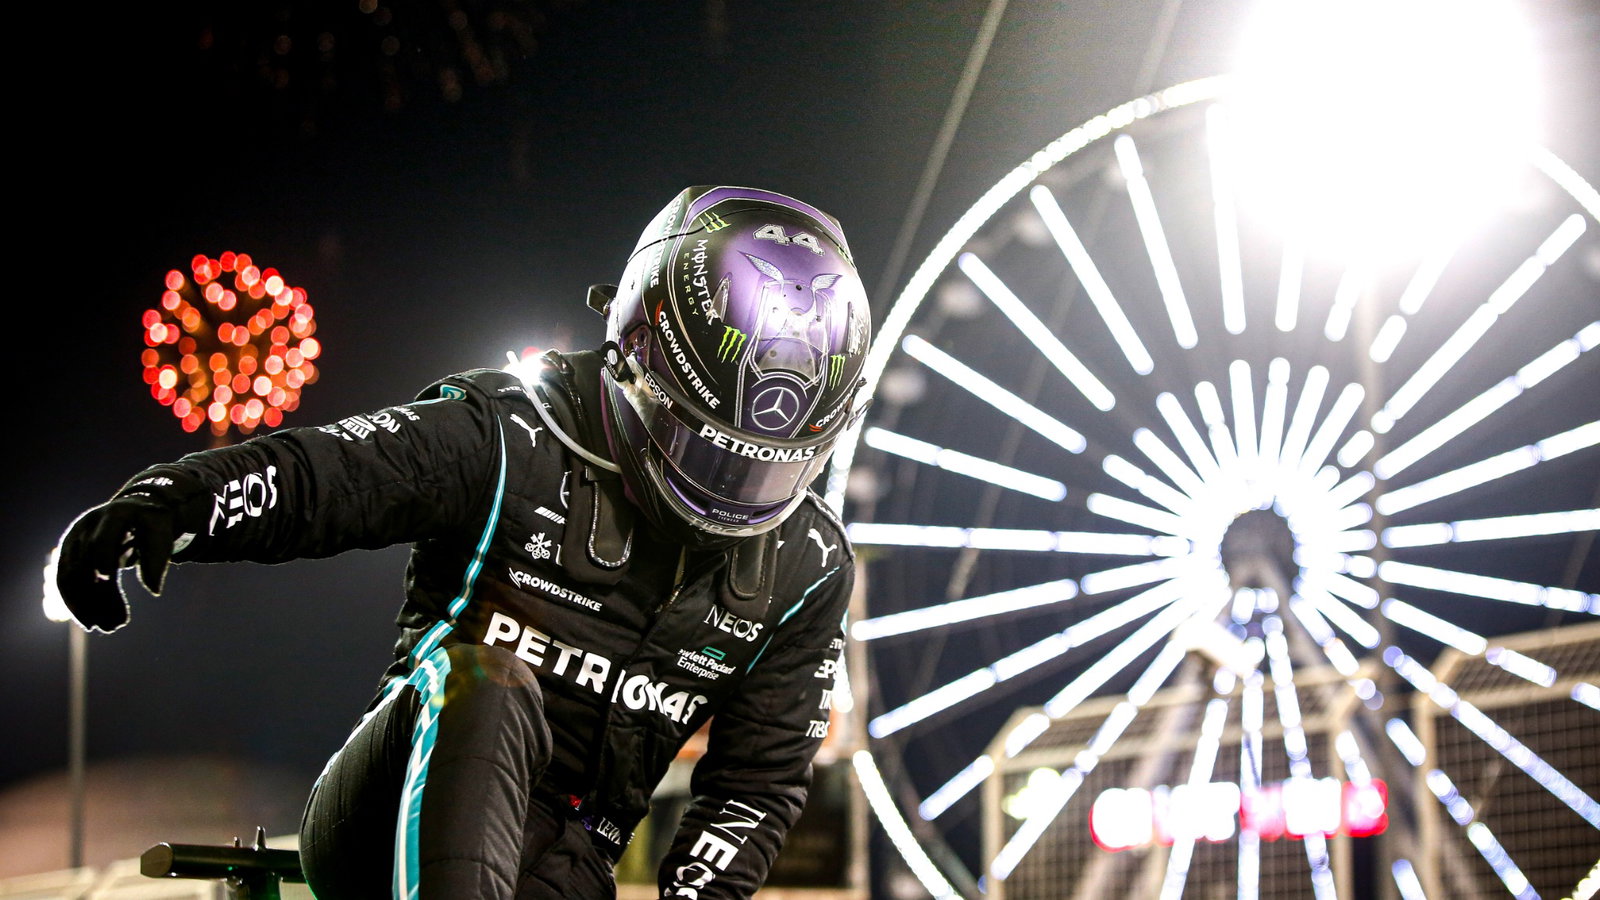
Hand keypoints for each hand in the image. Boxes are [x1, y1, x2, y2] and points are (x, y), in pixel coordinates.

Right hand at [54, 493, 181, 632]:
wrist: (136, 510)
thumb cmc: (152, 523)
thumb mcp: (161, 534)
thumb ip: (157, 559)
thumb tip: (154, 592)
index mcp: (114, 515)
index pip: (102, 538)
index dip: (103, 557)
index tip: (107, 578)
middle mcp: (88, 526)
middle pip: (85, 564)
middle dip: (97, 597)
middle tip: (115, 626)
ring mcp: (75, 539)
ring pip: (72, 578)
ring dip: (86, 606)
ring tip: (109, 628)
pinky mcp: (69, 553)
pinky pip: (66, 582)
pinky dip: (77, 603)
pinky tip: (92, 622)